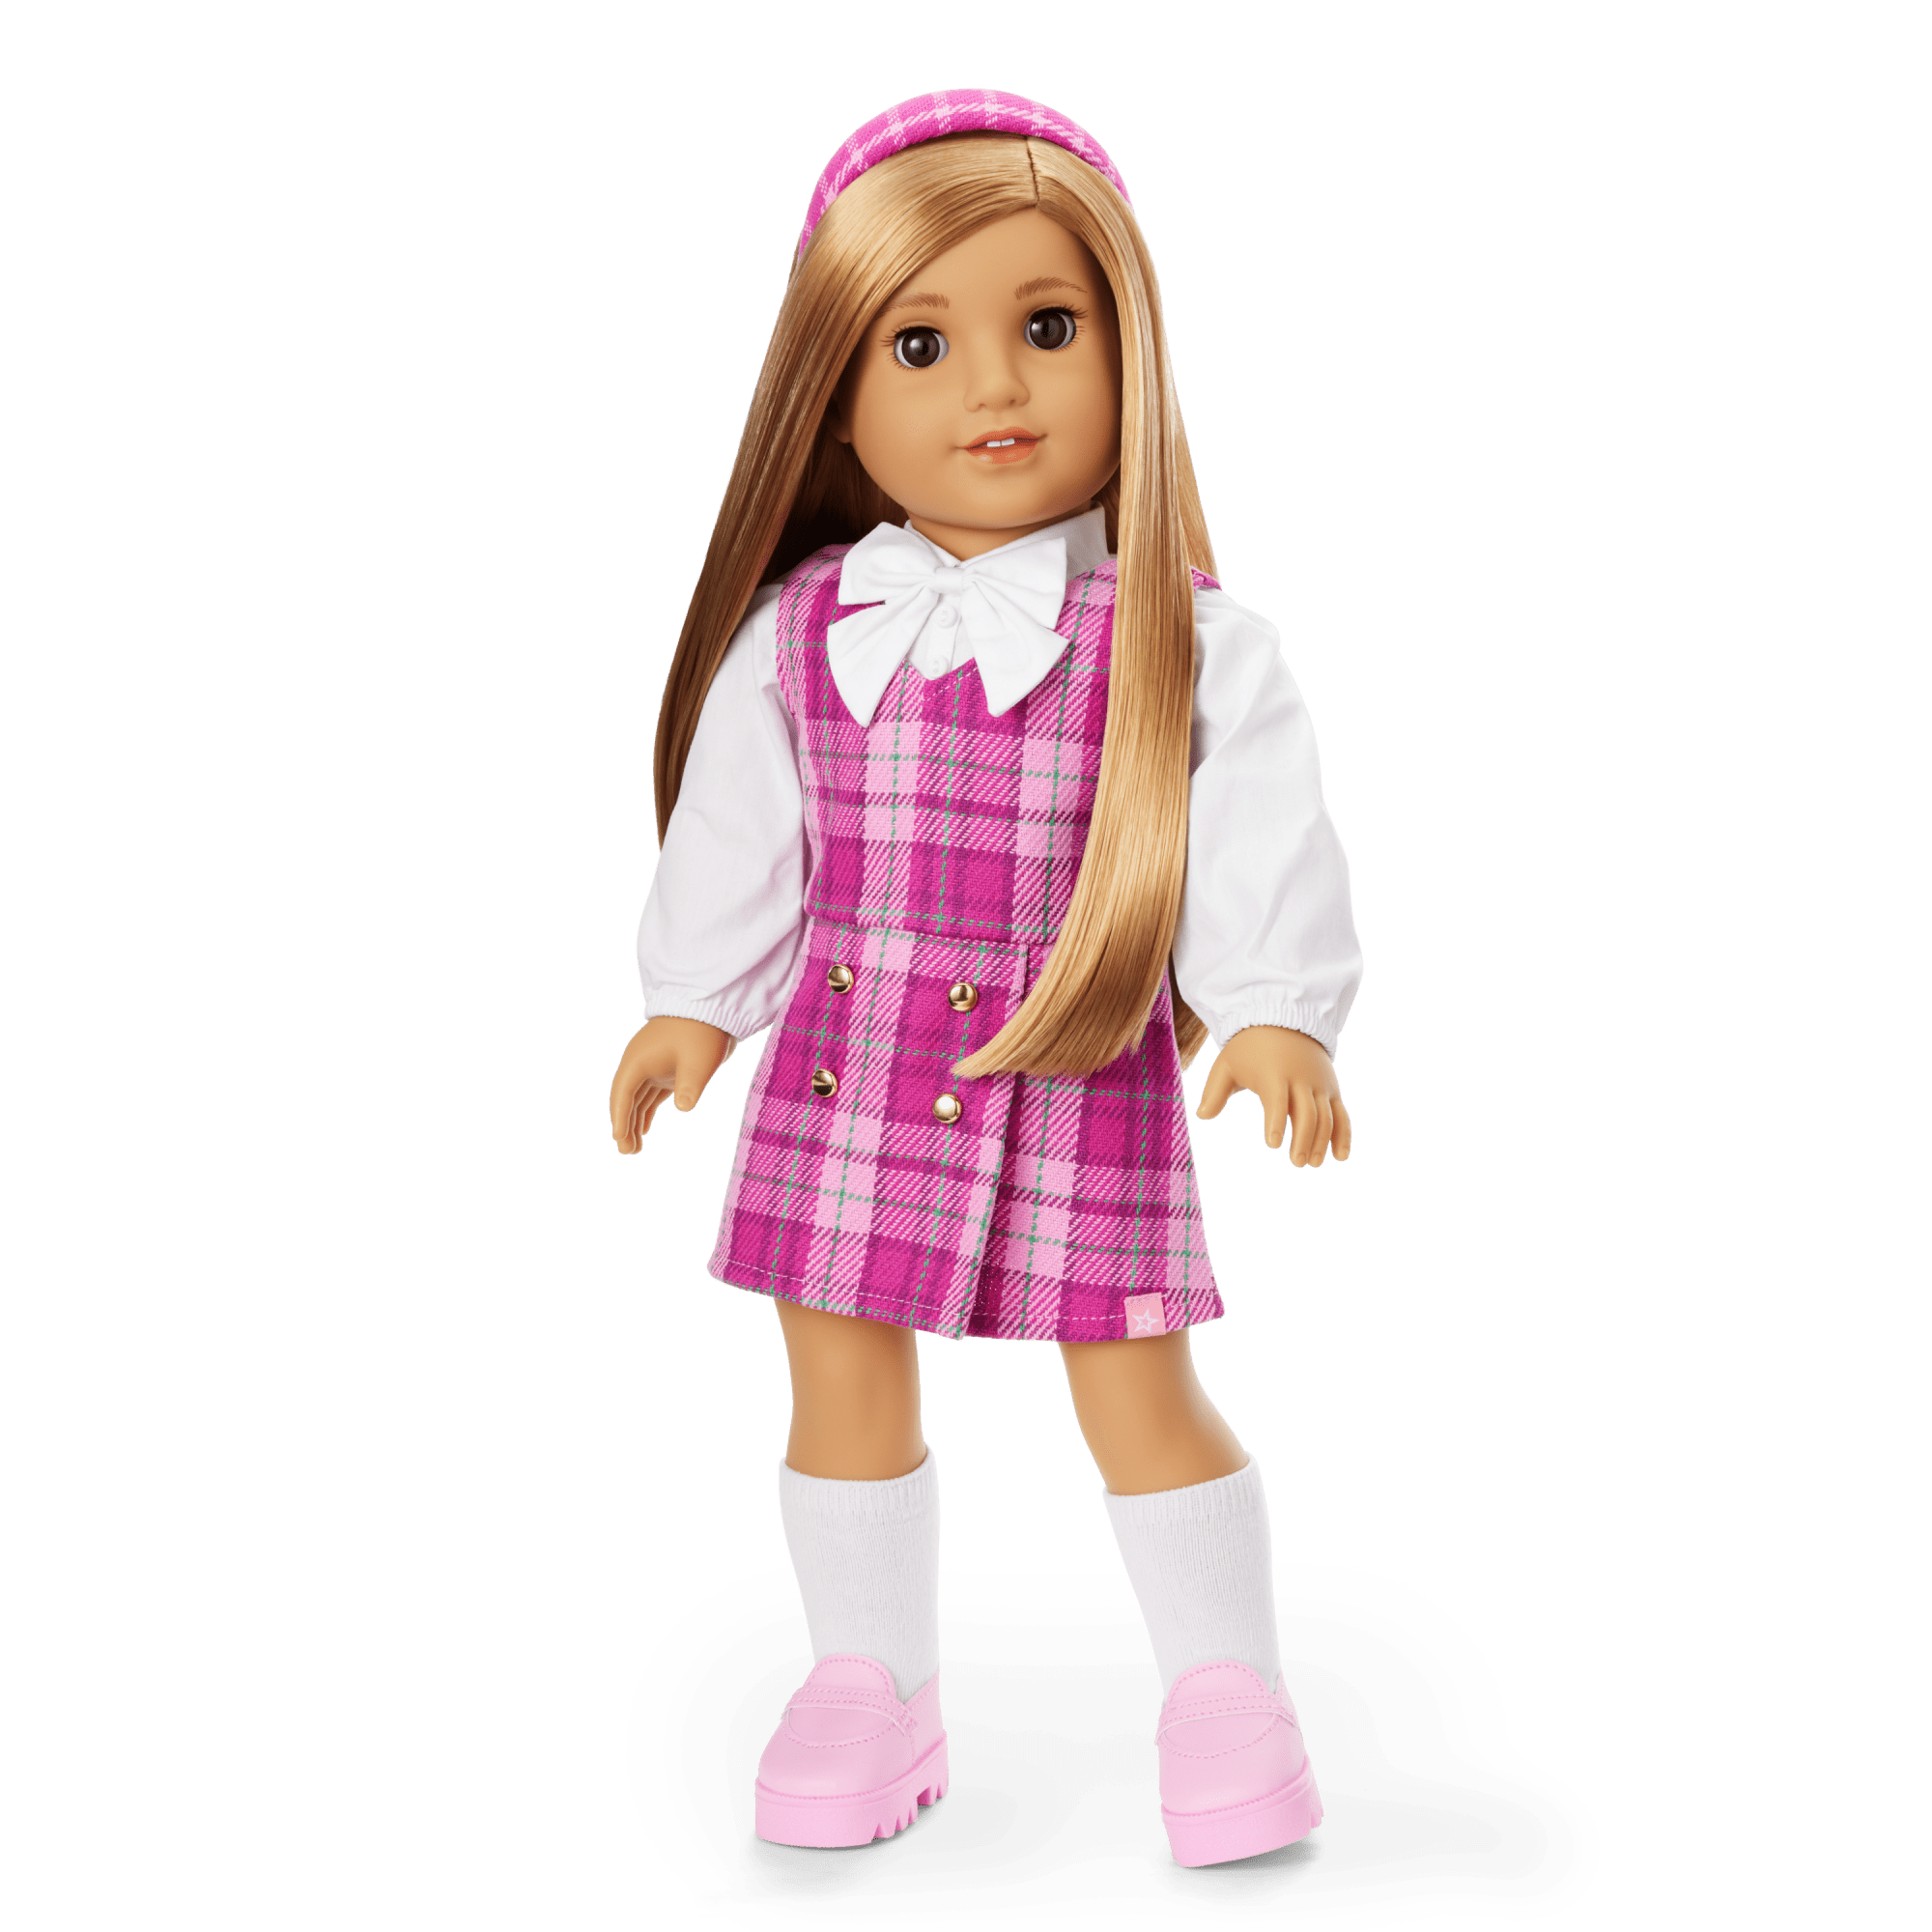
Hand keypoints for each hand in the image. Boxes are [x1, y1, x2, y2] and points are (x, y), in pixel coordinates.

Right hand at [608, 1016, 733, 1154]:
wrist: (712, 1006)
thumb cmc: (701, 1031)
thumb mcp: (698, 1060)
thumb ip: (689, 1085)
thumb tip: (684, 1107)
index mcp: (639, 1060)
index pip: (623, 1094)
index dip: (619, 1119)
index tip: (620, 1141)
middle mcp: (640, 1063)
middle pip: (626, 1098)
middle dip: (625, 1124)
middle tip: (628, 1151)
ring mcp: (653, 1065)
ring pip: (638, 1098)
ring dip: (635, 1120)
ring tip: (636, 1147)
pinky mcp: (667, 1067)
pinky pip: (650, 1093)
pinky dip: (647, 1110)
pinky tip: (645, 1128)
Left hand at [1196, 1025, 1351, 1166]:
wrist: (1284, 1020)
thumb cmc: (1249, 1048)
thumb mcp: (1227, 1064)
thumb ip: (1215, 1092)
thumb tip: (1202, 1116)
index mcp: (1273, 1074)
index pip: (1277, 1100)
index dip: (1275, 1121)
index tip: (1272, 1144)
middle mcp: (1301, 1080)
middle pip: (1308, 1113)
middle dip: (1304, 1139)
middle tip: (1296, 1162)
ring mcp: (1319, 1085)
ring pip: (1326, 1116)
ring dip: (1322, 1141)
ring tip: (1313, 1163)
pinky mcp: (1331, 1089)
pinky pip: (1341, 1113)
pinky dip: (1343, 1134)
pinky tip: (1340, 1156)